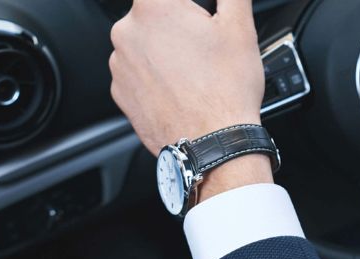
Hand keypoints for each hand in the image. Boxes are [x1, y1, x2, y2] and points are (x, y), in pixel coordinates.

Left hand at [110, 0, 272, 200]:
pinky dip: (157, 80)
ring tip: (196, 75)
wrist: (212, 143)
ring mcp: (120, 65)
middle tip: (205, 49)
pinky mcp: (120, 93)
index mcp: (153, 6)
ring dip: (167, 54)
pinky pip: (139, 76)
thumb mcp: (240, 27)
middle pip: (155, 18)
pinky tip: (182, 91)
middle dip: (179, 28)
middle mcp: (126, 32)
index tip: (199, 23)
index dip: (187, 8)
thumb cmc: (225, 89)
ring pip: (146, 47)